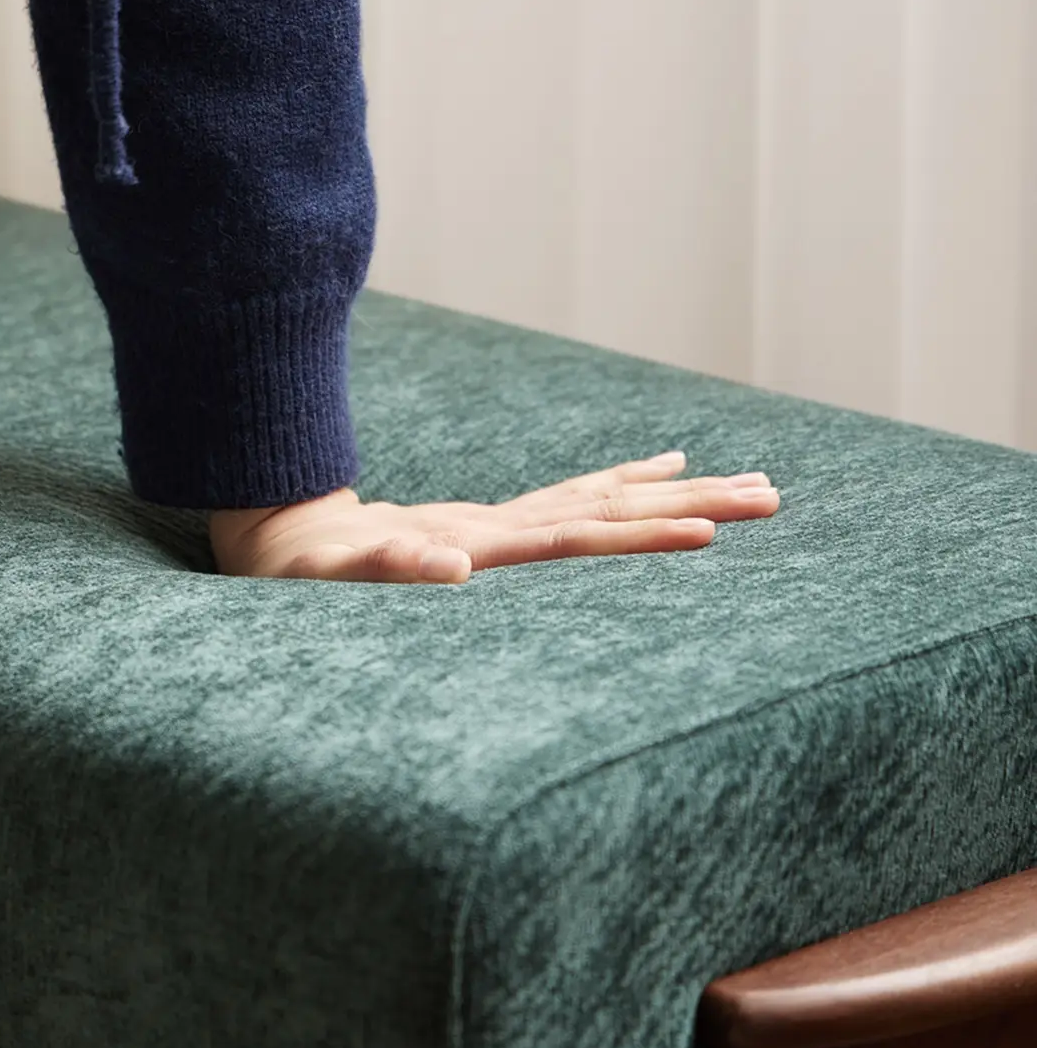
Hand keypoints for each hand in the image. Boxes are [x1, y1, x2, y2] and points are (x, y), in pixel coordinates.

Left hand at [207, 451, 779, 583]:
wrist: (277, 535)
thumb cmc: (307, 568)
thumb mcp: (338, 574)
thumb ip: (389, 564)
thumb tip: (450, 564)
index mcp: (479, 539)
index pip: (576, 533)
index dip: (640, 533)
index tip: (709, 532)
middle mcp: (500, 524)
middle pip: (610, 507)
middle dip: (690, 503)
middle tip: (771, 494)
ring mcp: (499, 522)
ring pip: (603, 500)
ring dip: (672, 493)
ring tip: (743, 482)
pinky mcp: (490, 528)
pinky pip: (571, 502)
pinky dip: (619, 486)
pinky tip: (651, 472)